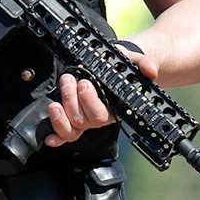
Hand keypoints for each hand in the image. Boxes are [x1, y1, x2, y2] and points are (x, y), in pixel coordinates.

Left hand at [40, 44, 161, 147]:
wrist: (116, 65)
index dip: (90, 101)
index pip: (103, 115)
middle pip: (83, 120)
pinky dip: (57, 136)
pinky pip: (65, 135)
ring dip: (60, 114)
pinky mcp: (74, 118)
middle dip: (72, 99)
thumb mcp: (135, 60)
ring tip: (57, 97)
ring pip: (72, 128)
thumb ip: (145, 63)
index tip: (85, 82)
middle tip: (71, 79)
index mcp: (116, 108)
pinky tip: (49, 138)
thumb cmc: (123, 66)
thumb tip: (151, 70)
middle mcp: (100, 116)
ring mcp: (86, 119)